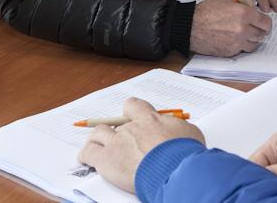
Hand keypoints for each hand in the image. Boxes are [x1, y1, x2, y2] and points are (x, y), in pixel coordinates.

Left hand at [77, 97, 204, 193]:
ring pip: (98, 133)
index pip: (134, 106)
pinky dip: (86, 155)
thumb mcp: (190, 133)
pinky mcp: (106, 160)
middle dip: (115, 130)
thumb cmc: (185, 153)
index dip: (131, 112)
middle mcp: (131, 128)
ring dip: (97, 138)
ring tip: (98, 145)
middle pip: (114, 122)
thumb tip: (181, 131)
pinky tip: (87, 159)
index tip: (133, 118)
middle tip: (119, 140)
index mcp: (150, 119)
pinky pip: (88, 153)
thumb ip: (180, 129)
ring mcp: (117, 142)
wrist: (175, 169)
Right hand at [190, 0, 272, 56]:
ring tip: (244, 35)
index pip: (266, 22)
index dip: (265, 23)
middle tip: (255, 29)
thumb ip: (242, 2)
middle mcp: (243, 29)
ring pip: (254, 44)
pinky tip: (234, 40)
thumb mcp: (225, 1)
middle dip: (259, 31)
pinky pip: (242, 50)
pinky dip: (241, 46)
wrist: (190, 27)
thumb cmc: (205, 12)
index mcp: (244, 14)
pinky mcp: (230, 51)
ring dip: (252, 40)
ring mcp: (237, 42)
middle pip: (262, 34)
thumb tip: (254, 3)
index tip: (263, 23)